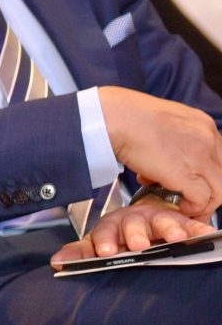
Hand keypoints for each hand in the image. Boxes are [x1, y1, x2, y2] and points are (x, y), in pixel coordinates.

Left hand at [51, 201, 212, 265]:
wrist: (144, 220)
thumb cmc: (119, 235)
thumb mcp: (99, 242)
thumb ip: (81, 253)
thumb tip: (58, 263)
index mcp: (113, 226)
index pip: (105, 232)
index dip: (105, 241)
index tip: (106, 251)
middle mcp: (136, 221)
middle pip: (135, 225)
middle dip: (136, 234)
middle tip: (138, 244)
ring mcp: (159, 220)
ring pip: (164, 222)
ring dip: (170, 229)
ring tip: (177, 239)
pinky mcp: (182, 223)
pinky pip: (192, 226)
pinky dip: (198, 230)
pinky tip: (207, 235)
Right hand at [99, 87, 221, 216]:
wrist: (114, 117)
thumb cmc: (125, 116)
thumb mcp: (162, 121)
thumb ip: (173, 138)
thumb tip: (169, 157)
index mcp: (202, 124)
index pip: (219, 157)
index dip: (208, 175)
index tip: (198, 185)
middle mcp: (208, 139)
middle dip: (210, 192)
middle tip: (194, 201)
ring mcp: (200, 156)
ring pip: (219, 190)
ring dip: (203, 203)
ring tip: (185, 206)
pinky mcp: (186, 174)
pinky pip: (201, 199)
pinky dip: (192, 207)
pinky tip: (179, 206)